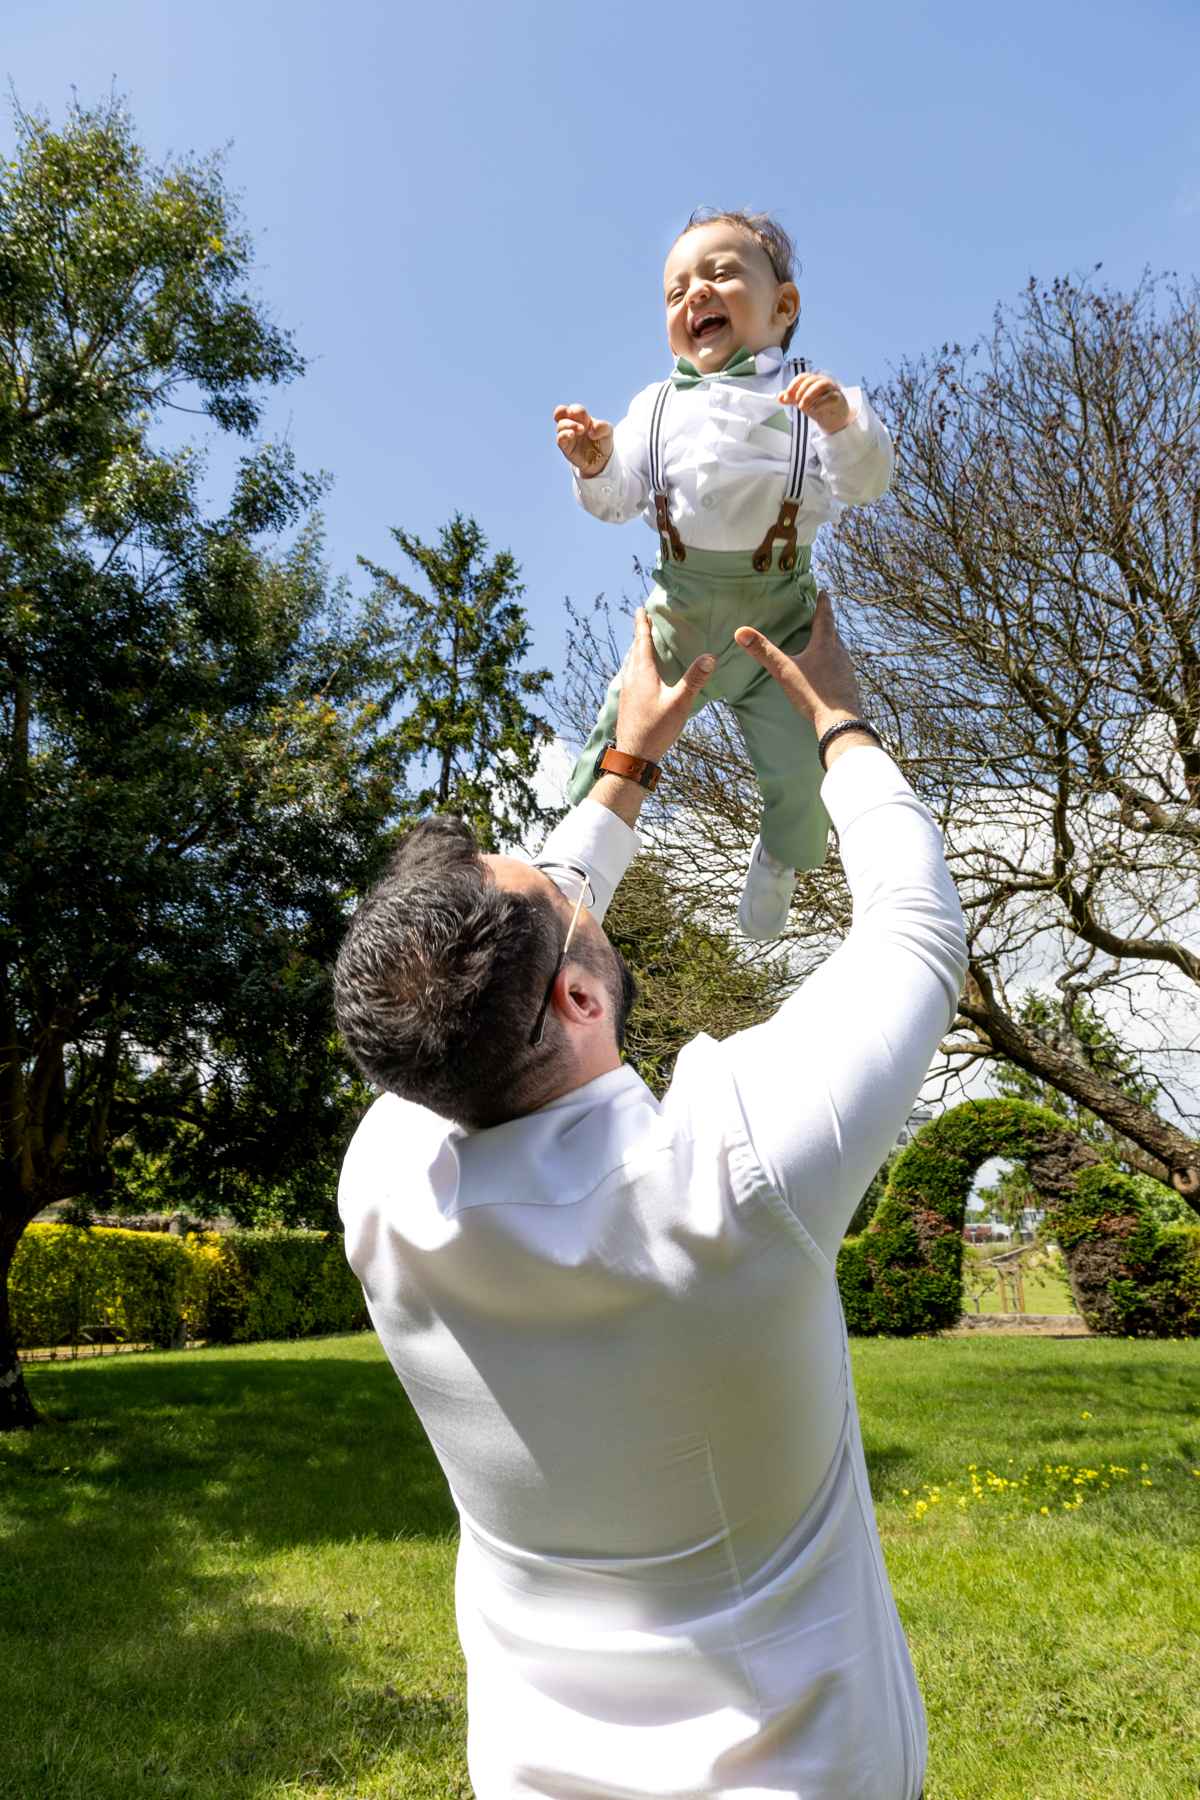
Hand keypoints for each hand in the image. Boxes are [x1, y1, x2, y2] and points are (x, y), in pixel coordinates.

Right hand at [554, 404, 614, 476]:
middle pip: (559, 412)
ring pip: (560, 425)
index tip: (587, 419)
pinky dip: (563, 434)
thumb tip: (590, 431)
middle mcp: (572, 425)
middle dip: (562, 410)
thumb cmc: (603, 442)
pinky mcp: (565, 446)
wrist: (600, 460)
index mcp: (582, 419)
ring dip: (570, 424)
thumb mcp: (608, 432)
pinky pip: (559, 438)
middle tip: (571, 413)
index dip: (578, 411)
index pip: (575, 409)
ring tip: (581, 430)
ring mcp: (568, 435)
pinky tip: (571, 435)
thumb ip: (603, 427)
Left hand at [592, 609, 715, 823]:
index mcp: (642, 673)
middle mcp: (631, 678)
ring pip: (631, 664)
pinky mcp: (627, 703)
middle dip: (640, 635)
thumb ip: (695, 679)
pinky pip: (631, 676)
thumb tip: (710, 656)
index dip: (642, 624)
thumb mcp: (680, 703)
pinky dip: (636, 666)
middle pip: (634, 650)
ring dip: (637, 651)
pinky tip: (641, 677)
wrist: (633, 755)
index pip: (641, 641)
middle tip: (644, 622)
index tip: (640, 609)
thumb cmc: (656, 729)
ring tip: (643, 645)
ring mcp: (627, 691)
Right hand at [735, 591, 876, 767]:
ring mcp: (846, 670)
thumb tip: (741, 632)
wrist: (840, 721)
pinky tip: (828, 673)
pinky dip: (833, 664)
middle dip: (826, 623)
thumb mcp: (785, 671)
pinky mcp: (849, 685)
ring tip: (823, 644)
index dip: (823, 603)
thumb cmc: (813, 694)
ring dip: (831, 645)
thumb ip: (764, 652)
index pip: (825, 617)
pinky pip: (841, 668)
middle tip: (821, 616)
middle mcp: (839, 653)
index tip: (823, 592)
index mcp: (825, 644)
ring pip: (838, 651)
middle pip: (833, 633)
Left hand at [777, 370, 852, 434]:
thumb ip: (792, 399)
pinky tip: (812, 409)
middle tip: (795, 404)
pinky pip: (829, 397)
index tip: (785, 399)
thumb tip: (779, 397)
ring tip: (802, 407)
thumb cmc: (820, 408)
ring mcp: (833, 389)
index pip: (802, 377)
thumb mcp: (803, 404)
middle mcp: (824, 382)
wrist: (834, 420)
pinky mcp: (838, 399)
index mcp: (815, 381)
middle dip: (800, 392)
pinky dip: (819, 403)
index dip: (792, 387)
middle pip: (810, 380)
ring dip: (808, 396)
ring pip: (820, 385)